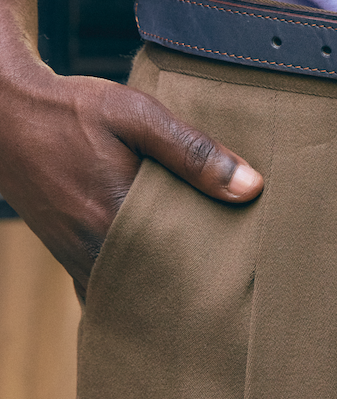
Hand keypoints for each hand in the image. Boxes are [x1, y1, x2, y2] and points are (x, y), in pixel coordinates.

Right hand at [0, 59, 262, 299]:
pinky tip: (162, 264)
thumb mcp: (137, 116)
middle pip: (159, 285)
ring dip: (164, 282)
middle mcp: (93, 250)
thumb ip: (192, 151)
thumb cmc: (70, 110)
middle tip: (233, 278)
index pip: (181, 268)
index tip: (247, 271)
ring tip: (205, 271)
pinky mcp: (67, 253)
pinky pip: (109, 281)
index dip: (215, 272)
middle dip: (194, 284)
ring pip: (132, 288)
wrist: (5, 114)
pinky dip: (136, 278)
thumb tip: (250, 187)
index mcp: (115, 221)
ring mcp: (76, 256)